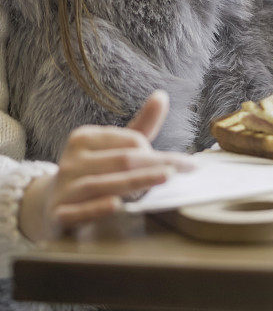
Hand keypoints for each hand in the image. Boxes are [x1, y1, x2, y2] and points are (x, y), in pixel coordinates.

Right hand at [19, 90, 194, 241]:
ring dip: (136, 182)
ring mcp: (64, 187)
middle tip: (185, 168)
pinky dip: (96, 209)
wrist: (48, 203)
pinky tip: (116, 206)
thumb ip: (140, 127)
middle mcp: (72, 159)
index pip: (129, 141)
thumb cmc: (91, 171)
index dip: (157, 152)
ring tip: (165, 178)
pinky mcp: (58, 214)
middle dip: (156, 164)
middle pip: (122, 160)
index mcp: (85, 138)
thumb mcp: (113, 147)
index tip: (182, 164)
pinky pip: (78, 212)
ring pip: (103, 184)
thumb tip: (162, 96)